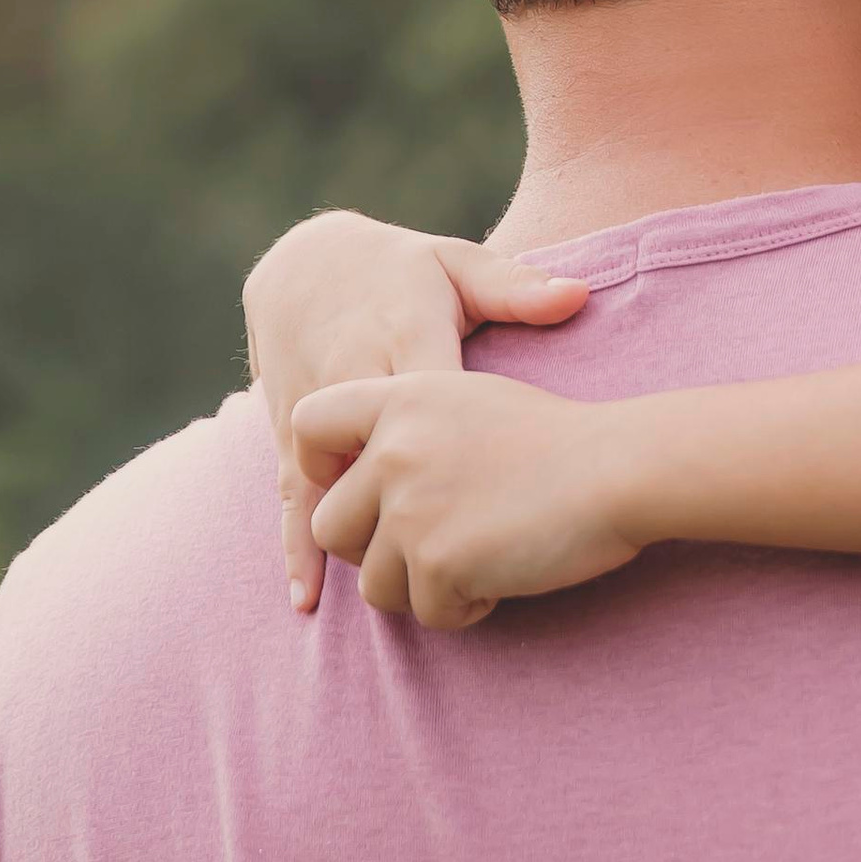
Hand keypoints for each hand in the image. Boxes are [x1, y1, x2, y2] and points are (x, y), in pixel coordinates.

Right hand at [245, 213, 588, 609]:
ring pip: (322, 483)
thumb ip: (514, 288)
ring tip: (379, 596)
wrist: (303, 263)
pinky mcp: (285, 433)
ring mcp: (310, 410)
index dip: (457, 451)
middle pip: (374, 454)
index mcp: (404, 339)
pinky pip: (289, 494)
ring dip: (350, 542)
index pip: (431, 397)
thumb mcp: (456, 266)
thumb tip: (575, 296)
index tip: (500, 499)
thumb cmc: (399, 271)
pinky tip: (307, 598)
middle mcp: (351, 379)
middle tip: (447, 564)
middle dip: (405, 510)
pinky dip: (297, 547)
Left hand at [294, 369, 646, 629]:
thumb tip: (370, 484)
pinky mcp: (435, 561)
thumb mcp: (474, 404)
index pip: (308, 425)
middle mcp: (391, 450)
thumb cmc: (562, 440)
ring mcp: (409, 508)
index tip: (357, 489)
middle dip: (373, 552)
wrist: (618, 468)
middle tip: (431, 549)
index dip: (318, 467)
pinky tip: (505, 575)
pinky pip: (427, 613)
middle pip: (329, 527)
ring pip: (371, 585)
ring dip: (421, 589)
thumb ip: (414, 431)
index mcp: (400, 400)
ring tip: (478, 564)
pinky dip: (465, 608)